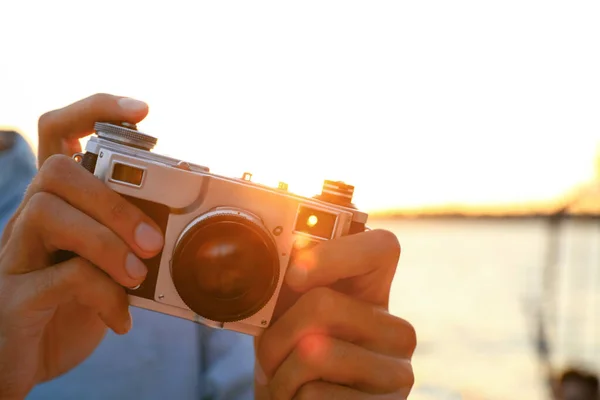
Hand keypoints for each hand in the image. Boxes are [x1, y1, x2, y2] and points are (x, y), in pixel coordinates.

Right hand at [0, 94, 163, 398]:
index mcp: (58, 204)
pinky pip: (57, 278)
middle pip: (57, 170)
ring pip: (47, 212)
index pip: (59, 133)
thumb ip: (132, 241)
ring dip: (106, 241)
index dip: (95, 110)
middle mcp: (29, 220)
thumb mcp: (109, 266)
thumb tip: (188, 227)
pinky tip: (122, 317)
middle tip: (154, 240)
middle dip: (114, 199)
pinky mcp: (14, 298)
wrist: (24, 364)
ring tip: (140, 274)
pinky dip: (102, 294)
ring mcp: (15, 256)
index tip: (143, 111)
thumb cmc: (73, 307)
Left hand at [255, 229, 415, 398]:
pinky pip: (314, 395)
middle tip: (271, 354)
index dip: (334, 253)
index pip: (382, 246)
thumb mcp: (288, 318)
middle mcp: (397, 330)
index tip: (294, 275)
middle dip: (277, 333)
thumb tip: (289, 256)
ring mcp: (398, 372)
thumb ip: (290, 287)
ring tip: (286, 382)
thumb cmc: (289, 359)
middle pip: (323, 303)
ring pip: (314, 352)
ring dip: (280, 373)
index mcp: (375, 297)